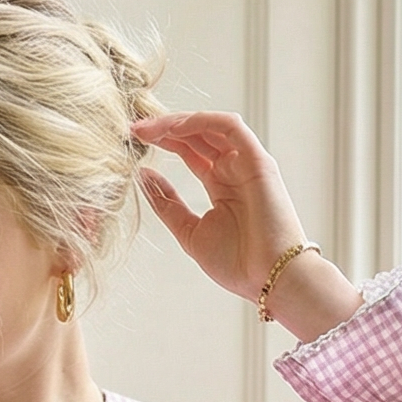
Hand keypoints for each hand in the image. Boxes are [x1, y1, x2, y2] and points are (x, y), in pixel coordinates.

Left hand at [133, 111, 361, 336]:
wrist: (268, 279)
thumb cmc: (237, 264)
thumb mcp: (189, 232)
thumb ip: (167, 204)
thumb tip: (143, 176)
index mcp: (221, 185)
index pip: (190, 151)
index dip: (163, 141)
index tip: (133, 140)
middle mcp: (234, 169)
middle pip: (197, 135)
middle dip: (164, 127)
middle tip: (134, 128)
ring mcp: (247, 163)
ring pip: (211, 126)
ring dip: (178, 122)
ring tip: (148, 128)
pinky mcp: (258, 161)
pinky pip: (229, 127)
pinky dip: (201, 122)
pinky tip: (174, 129)